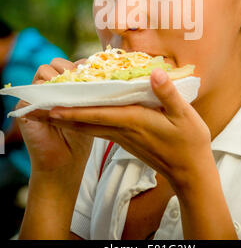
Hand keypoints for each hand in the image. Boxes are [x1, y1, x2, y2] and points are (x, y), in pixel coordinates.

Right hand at [15, 57, 92, 177]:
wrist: (66, 162)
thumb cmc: (80, 138)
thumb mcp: (88, 110)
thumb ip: (89, 91)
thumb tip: (99, 70)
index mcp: (66, 86)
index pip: (72, 64)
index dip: (81, 66)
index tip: (92, 73)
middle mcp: (50, 88)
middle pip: (56, 63)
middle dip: (68, 68)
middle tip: (79, 81)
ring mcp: (37, 95)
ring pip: (44, 71)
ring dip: (58, 78)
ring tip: (70, 91)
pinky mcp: (25, 107)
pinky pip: (33, 90)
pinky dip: (46, 93)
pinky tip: (58, 100)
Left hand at [46, 68, 210, 190]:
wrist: (190, 173)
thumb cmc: (190, 143)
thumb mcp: (186, 116)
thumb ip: (168, 94)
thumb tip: (155, 73)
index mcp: (135, 121)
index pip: (98, 114)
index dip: (75, 110)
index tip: (53, 107)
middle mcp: (124, 130)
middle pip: (88, 123)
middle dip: (65, 115)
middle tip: (43, 106)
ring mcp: (124, 139)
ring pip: (92, 128)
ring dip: (73, 120)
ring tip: (54, 110)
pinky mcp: (127, 142)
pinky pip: (101, 131)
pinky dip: (87, 123)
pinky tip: (83, 116)